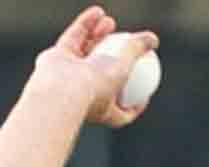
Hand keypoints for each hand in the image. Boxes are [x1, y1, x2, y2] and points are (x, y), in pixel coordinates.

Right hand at [29, 6, 159, 128]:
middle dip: (114, 57)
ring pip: (86, 53)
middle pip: (103, 74)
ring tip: (110, 22)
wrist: (60, 89)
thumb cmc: (95, 85)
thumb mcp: (124, 67)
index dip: (136, 102)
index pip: (122, 112)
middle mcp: (84, 95)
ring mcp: (68, 77)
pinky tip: (97, 13)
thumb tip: (153, 39)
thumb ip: (136, 51)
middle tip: (124, 41)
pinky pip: (73, 39)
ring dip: (99, 35)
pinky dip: (85, 25)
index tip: (146, 89)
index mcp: (103, 110)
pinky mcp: (55, 60)